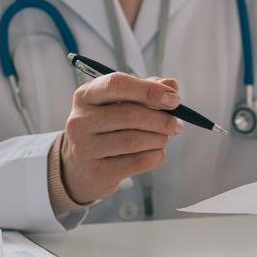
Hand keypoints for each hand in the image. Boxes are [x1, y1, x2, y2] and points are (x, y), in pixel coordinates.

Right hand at [61, 73, 183, 203]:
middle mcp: (80, 120)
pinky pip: (137, 162)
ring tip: (165, 138)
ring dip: (160, 138)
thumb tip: (172, 85)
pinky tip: (156, 152)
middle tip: (177, 124)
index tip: (173, 98)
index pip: (117, 84)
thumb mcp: (123, 102)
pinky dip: (155, 156)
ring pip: (135, 140)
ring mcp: (84, 148)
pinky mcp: (95, 172)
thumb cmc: (110, 126)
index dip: (149, 90)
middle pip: (130, 114)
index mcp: (86, 95)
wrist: (83, 166)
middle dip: (162, 119)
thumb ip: (148, 89)